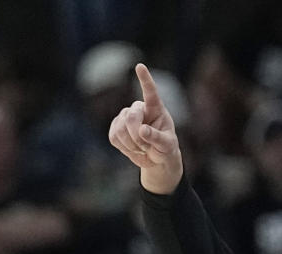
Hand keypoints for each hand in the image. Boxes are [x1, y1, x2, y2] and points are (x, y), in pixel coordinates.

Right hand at [108, 63, 182, 193]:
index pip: (150, 92)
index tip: (140, 66)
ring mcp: (125, 116)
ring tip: (142, 149)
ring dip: (132, 145)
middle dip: (137, 136)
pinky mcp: (115, 127)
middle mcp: (139, 108)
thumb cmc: (165, 148)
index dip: (145, 79)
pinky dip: (124, 148)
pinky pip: (114, 137)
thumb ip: (156, 137)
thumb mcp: (167, 145)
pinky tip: (133, 149)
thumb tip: (142, 130)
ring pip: (120, 129)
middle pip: (131, 117)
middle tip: (146, 148)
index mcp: (156, 108)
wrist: (155, 159)